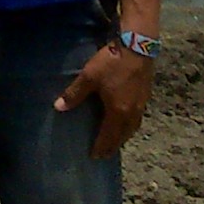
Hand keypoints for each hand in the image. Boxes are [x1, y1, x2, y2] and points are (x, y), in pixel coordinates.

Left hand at [54, 42, 153, 157]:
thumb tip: (58, 107)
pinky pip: (137, 120)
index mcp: (118, 112)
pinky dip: (129, 126)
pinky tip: (125, 121)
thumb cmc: (111, 63)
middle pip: (122, 136)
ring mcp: (141, 106)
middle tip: (103, 154)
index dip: (100, 147)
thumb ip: (74, 94)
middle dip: (112, 146)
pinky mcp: (146, 96)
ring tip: (114, 141)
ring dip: (122, 137)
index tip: (94, 156)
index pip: (108, 136)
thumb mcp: (89, 77)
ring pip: (132, 129)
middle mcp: (132, 114)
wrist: (138, 47)